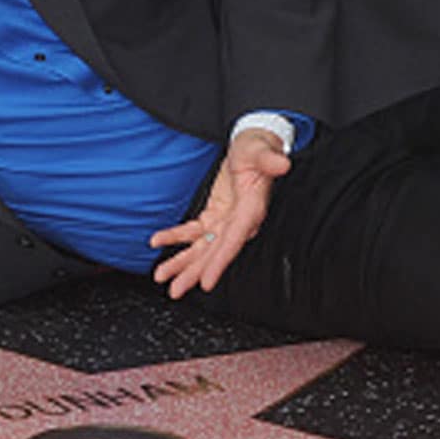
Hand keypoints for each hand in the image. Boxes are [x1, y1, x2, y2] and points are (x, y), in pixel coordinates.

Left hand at [149, 129, 289, 298]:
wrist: (252, 148)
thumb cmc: (257, 150)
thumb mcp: (261, 151)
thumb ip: (270, 159)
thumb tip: (281, 163)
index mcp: (250, 211)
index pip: (233, 241)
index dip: (219, 263)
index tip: (206, 282)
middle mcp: (238, 223)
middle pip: (214, 253)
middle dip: (194, 272)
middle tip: (174, 290)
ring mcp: (225, 222)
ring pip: (202, 249)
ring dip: (182, 263)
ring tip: (162, 276)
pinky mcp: (215, 216)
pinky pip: (193, 231)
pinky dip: (175, 237)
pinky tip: (158, 241)